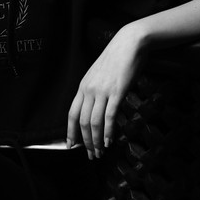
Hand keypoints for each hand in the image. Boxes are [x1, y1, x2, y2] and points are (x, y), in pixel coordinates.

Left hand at [67, 23, 145, 158]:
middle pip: (82, 122)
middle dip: (86, 142)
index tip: (71, 146)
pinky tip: (109, 141)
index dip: (71, 131)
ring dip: (96, 140)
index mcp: (83, 86)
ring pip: (94, 122)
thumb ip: (95, 91)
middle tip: (91, 155)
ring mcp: (103, 91)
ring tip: (100, 152)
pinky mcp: (117, 92)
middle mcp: (89, 89)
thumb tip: (95, 110)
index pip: (72, 113)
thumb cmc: (116, 60)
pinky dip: (108, 131)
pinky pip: (109, 116)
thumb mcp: (99, 75)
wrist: (129, 44)